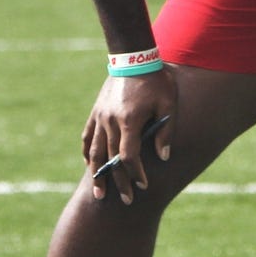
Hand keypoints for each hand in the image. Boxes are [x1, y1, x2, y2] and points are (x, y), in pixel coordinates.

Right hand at [83, 68, 176, 203]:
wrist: (134, 56)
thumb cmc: (157, 80)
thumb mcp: (168, 104)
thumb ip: (165, 131)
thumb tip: (163, 158)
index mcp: (129, 120)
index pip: (129, 156)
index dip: (136, 173)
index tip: (144, 186)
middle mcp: (110, 121)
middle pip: (111, 158)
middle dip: (119, 181)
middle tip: (126, 201)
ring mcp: (99, 117)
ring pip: (94, 151)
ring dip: (97, 174)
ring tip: (99, 194)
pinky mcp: (95, 111)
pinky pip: (87, 137)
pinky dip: (87, 153)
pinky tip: (89, 166)